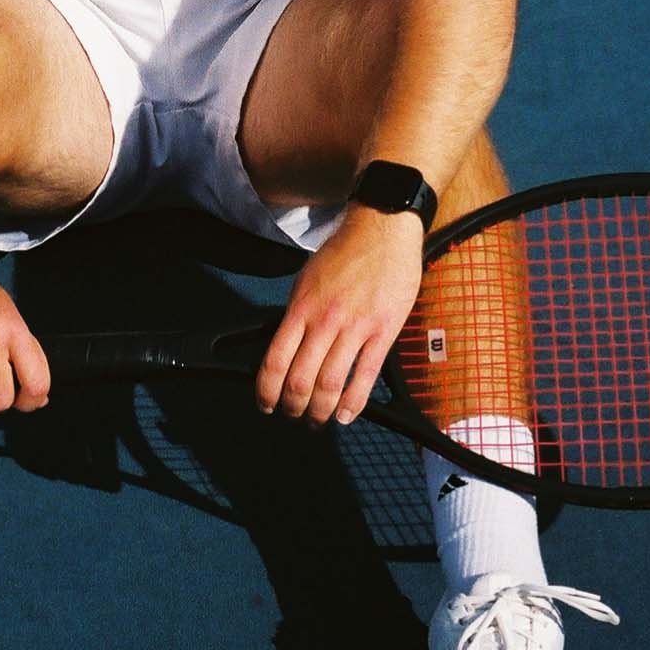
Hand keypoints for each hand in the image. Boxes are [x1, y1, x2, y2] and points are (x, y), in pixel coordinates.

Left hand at [255, 207, 425, 425]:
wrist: (382, 230)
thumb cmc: (344, 253)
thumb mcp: (306, 280)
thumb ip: (297, 315)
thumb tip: (286, 348)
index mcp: (301, 308)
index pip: (274, 361)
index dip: (266, 391)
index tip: (266, 404)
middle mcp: (324, 321)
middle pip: (300, 380)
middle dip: (293, 406)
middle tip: (294, 414)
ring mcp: (355, 328)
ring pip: (331, 385)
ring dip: (321, 411)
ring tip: (319, 419)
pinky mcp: (383, 332)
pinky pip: (366, 377)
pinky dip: (354, 403)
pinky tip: (347, 415)